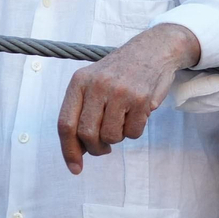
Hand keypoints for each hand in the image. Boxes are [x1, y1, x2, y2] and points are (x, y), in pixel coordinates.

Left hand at [56, 23, 197, 172]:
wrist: (152, 49)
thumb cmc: (120, 72)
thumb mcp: (93, 82)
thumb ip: (82, 112)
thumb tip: (76, 151)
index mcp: (79, 81)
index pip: (65, 124)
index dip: (68, 150)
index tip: (75, 168)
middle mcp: (97, 85)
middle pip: (87, 135)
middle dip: (96, 148)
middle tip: (104, 146)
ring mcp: (119, 91)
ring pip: (111, 136)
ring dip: (117, 137)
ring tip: (122, 120)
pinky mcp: (140, 98)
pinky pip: (133, 133)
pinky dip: (134, 130)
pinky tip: (136, 113)